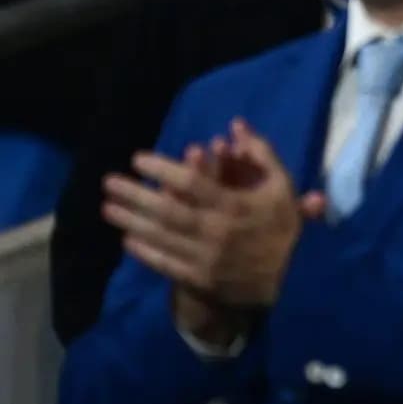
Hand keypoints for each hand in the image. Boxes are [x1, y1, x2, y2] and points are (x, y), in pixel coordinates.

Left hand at [103, 119, 324, 308]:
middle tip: (108, 182)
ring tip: (107, 207)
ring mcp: (204, 258)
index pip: (193, 184)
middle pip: (168, 211)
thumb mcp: (281, 184)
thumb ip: (260, 153)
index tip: (139, 158)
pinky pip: (165, 263)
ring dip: (131, 221)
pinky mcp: (198, 278)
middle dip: (135, 195)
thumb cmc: (282, 226)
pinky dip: (145, 251)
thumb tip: (236, 125)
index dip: (163, 169)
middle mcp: (215, 231)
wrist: (293, 276)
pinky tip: (127, 238)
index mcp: (236, 206)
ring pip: (162, 237)